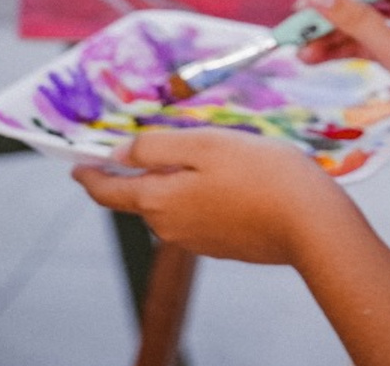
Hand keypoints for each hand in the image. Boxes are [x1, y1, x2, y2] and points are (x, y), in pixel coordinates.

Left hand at [72, 128, 359, 265]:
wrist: (312, 223)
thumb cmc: (261, 174)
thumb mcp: (206, 144)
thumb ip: (156, 148)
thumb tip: (118, 153)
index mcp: (159, 200)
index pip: (108, 192)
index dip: (89, 176)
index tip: (77, 166)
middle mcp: (170, 227)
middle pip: (142, 199)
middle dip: (139, 174)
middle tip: (152, 145)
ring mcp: (198, 241)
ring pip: (172, 207)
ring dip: (176, 184)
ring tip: (201, 156)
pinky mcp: (224, 246)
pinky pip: (199, 217)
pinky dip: (201, 197)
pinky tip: (228, 180)